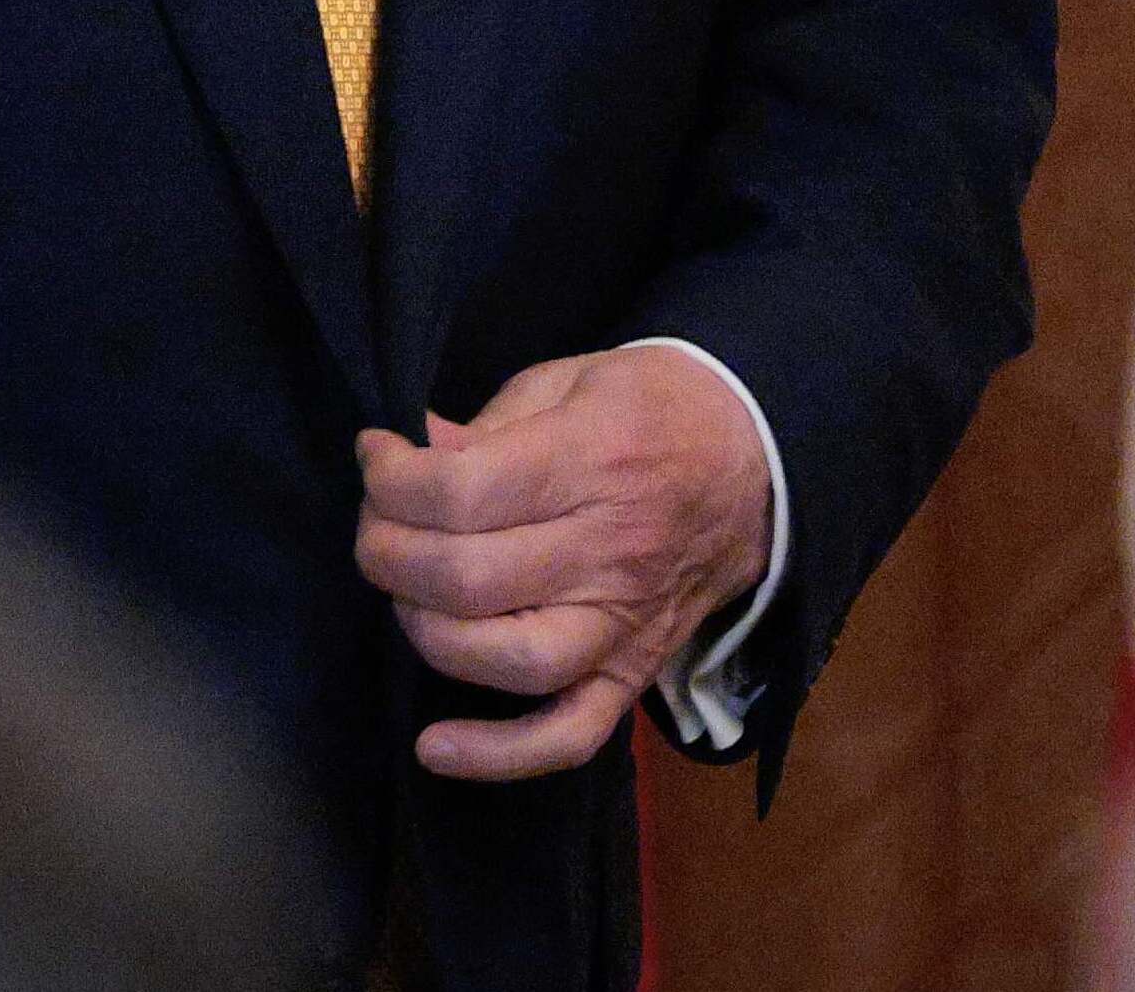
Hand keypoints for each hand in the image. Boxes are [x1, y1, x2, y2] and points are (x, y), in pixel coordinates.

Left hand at [354, 343, 773, 780]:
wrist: (756, 456)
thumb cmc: (651, 409)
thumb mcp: (569, 380)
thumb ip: (485, 425)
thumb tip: (406, 459)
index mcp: (596, 456)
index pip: (462, 492)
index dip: (390, 481)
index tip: (377, 458)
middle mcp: (614, 546)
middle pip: (468, 577)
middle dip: (388, 552)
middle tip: (380, 526)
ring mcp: (627, 619)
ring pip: (508, 659)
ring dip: (428, 632)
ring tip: (410, 595)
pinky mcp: (635, 670)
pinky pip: (571, 734)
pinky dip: (500, 755)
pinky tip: (434, 746)